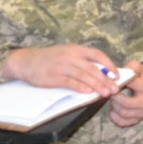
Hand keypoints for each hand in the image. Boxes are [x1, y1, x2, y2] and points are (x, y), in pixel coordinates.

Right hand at [2, 43, 122, 96]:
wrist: (26, 61)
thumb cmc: (48, 59)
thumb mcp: (66, 53)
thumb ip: (81, 60)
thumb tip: (100, 71)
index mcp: (76, 49)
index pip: (97, 55)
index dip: (109, 65)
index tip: (117, 75)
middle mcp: (70, 56)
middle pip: (93, 68)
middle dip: (105, 80)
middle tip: (114, 89)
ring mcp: (62, 66)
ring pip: (83, 76)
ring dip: (96, 86)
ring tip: (104, 93)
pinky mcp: (53, 77)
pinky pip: (69, 82)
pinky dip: (79, 87)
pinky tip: (87, 92)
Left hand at [107, 61, 142, 127]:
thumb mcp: (141, 69)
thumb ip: (132, 67)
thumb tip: (119, 72)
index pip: (132, 84)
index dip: (119, 81)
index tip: (113, 80)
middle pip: (126, 103)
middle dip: (114, 97)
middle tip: (110, 91)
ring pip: (123, 113)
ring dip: (114, 105)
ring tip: (113, 99)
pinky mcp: (137, 120)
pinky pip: (122, 122)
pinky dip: (114, 117)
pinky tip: (113, 110)